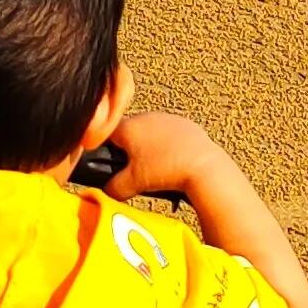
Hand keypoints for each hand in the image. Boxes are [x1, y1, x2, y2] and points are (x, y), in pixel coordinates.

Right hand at [104, 111, 226, 205]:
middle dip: (128, 151)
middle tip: (133, 171)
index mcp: (129, 126)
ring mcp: (167, 119)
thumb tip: (107, 191)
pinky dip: (167, 147)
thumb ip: (112, 187)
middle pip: (128, 132)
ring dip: (148, 148)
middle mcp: (147, 116)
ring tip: (154, 169)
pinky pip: (168, 135)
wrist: (203, 167)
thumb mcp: (132, 184)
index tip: (109, 164)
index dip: (104, 151)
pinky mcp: (185, 125)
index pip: (105, 133)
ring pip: (149, 132)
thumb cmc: (168, 169)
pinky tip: (170, 163)